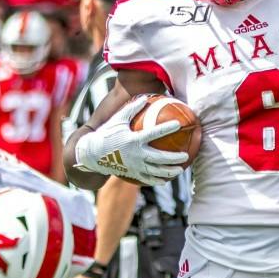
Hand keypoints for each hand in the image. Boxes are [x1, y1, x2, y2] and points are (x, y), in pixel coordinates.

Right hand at [73, 94, 190, 184]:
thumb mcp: (118, 119)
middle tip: (185, 156)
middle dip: (174, 158)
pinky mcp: (131, 174)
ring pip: (155, 171)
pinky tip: (166, 179)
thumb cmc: (107, 133)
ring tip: (180, 169)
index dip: (167, 128)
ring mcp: (134, 166)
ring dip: (169, 171)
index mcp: (134, 139)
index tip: (179, 124)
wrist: (93, 154)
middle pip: (159, 158)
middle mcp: (136, 154)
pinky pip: (147, 179)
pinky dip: (157, 180)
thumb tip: (145, 97)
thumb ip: (132, 108)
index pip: (154, 133)